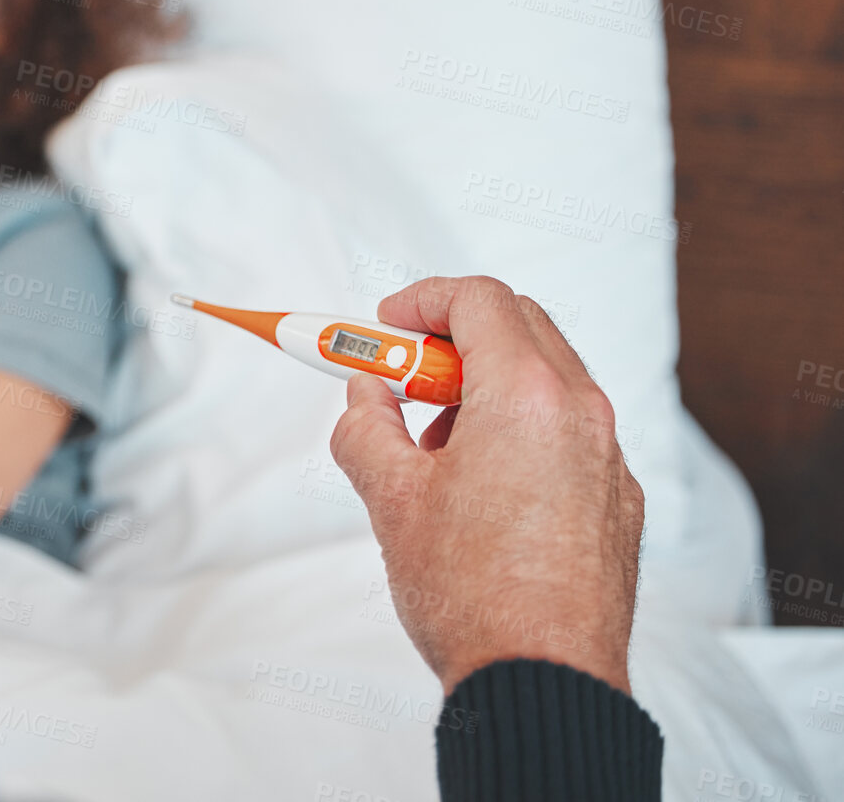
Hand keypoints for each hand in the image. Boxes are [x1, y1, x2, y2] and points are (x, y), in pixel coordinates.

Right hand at [329, 275, 644, 695]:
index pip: (478, 300)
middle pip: (522, 325)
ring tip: (435, 447)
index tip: (385, 325)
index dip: (422, 300)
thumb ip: (366, 425)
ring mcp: (610, 458)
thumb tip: (364, 395)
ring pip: (550, 379)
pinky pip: (572, 432)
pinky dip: (523, 428)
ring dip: (487, 383)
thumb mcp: (390, 498)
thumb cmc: (470, 594)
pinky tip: (481, 488)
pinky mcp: (619, 502)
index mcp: (526, 396)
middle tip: (404, 374)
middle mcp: (582, 414)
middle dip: (454, 335)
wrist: (543, 683)